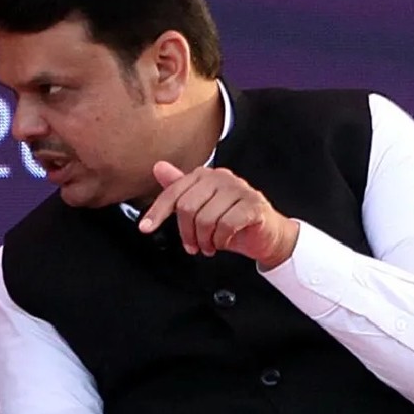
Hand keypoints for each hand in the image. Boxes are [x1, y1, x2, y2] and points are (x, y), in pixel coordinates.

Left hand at [137, 161, 299, 269]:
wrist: (267, 234)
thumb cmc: (232, 220)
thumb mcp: (200, 207)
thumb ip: (179, 188)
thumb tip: (158, 167)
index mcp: (205, 176)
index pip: (174, 192)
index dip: (157, 212)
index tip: (146, 228)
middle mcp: (221, 177)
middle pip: (187, 207)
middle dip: (186, 233)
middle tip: (193, 246)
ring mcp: (239, 189)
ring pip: (206, 219)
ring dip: (204, 240)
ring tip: (209, 245)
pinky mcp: (253, 204)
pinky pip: (226, 225)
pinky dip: (221, 240)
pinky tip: (223, 242)